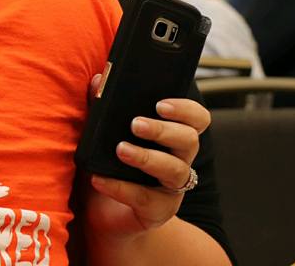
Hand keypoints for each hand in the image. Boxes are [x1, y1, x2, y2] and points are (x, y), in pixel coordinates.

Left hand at [83, 79, 210, 240]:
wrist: (99, 213)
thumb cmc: (106, 165)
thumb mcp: (100, 134)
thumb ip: (100, 106)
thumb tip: (98, 79)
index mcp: (171, 136)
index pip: (196, 118)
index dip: (186, 109)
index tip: (161, 103)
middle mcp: (179, 160)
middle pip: (189, 140)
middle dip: (164, 130)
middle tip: (136, 123)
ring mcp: (171, 188)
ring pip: (175, 170)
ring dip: (147, 157)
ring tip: (120, 149)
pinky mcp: (158, 211)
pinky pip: (146, 199)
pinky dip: (121, 187)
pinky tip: (100, 179)